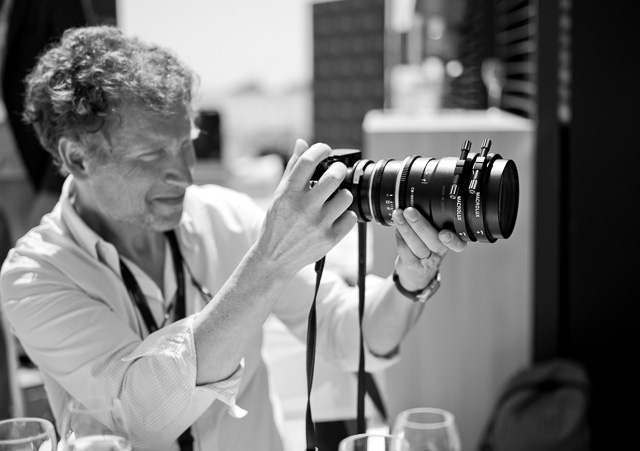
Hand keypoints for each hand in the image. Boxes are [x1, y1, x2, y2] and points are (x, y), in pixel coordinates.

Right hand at [256, 139, 356, 275]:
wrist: (274, 258)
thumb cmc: (276, 223)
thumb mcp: (279, 195)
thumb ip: (293, 168)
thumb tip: (302, 143)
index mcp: (288, 193)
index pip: (308, 161)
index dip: (320, 149)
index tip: (325, 150)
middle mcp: (303, 207)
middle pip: (334, 177)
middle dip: (339, 170)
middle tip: (337, 172)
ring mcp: (317, 224)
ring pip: (346, 197)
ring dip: (343, 194)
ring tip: (335, 199)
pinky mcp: (329, 239)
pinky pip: (350, 218)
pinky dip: (346, 216)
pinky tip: (336, 217)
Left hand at [392, 207, 465, 291]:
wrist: (415, 275)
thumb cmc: (425, 249)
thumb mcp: (433, 237)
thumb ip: (430, 221)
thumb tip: (415, 198)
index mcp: (448, 243)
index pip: (458, 244)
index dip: (453, 240)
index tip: (444, 234)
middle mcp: (439, 253)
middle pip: (433, 241)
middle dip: (420, 225)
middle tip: (410, 211)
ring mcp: (426, 261)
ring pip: (417, 245)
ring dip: (406, 228)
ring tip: (398, 215)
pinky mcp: (412, 265)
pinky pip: (405, 250)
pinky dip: (399, 237)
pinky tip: (397, 228)